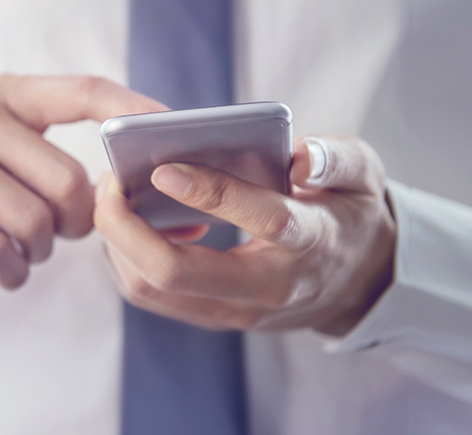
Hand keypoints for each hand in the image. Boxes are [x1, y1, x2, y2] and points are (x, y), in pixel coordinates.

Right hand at [0, 75, 166, 291]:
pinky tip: (5, 269)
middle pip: (66, 180)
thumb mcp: (16, 162)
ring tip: (26, 250)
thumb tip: (158, 195)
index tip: (169, 133)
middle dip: (77, 223)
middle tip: (63, 235)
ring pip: (33, 221)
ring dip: (40, 252)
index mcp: (6, 94)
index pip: (81, 90)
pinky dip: (12, 272)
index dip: (130, 110)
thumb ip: (70, 165)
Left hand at [94, 135, 396, 334]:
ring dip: (118, 243)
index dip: (211, 193)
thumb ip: (335, 160)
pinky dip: (127, 257)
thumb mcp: (361, 176)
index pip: (262, 220)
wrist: (358, 283)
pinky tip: (128, 222)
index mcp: (312, 242)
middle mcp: (269, 287)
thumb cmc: (350, 214)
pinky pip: (151, 294)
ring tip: (112, 196)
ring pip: (151, 289)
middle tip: (110, 181)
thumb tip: (299, 156)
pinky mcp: (213, 315)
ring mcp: (236, 310)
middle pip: (176, 273)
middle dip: (126, 228)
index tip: (164, 168)